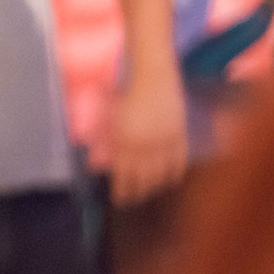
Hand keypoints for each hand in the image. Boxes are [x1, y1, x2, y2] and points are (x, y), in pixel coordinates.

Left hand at [102, 68, 188, 203]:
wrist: (152, 73)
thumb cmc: (125, 92)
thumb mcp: (108, 118)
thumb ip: (103, 142)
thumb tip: (94, 165)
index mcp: (125, 141)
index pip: (124, 177)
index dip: (123, 192)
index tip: (120, 200)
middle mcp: (145, 144)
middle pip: (143, 179)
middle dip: (138, 192)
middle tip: (134, 199)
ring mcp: (165, 140)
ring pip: (161, 173)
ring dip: (155, 185)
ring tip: (150, 191)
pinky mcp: (179, 133)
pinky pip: (179, 160)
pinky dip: (174, 172)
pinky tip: (170, 180)